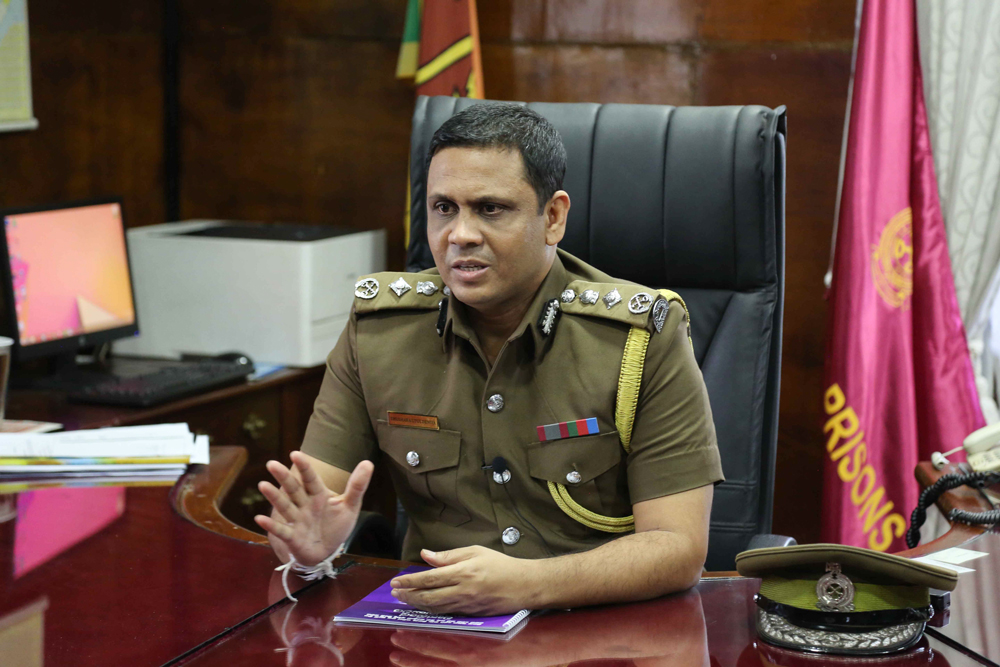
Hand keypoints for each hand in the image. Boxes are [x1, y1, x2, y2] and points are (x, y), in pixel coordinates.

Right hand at [254, 452, 372, 565]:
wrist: (327, 551)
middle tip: (271, 464)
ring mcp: (297, 520)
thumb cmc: (336, 525)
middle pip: (294, 489)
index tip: (295, 454)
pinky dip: (271, 525)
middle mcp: (305, 505)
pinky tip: (259, 518)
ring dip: (274, 497)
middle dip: (283, 477)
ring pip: (285, 506)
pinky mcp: (293, 537)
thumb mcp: (350, 506)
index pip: (310, 478)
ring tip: (262, 485)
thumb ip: (357, 485)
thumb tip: (368, 462)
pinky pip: (281, 530)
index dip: (304, 467)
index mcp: (318, 495)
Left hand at [390, 546, 539, 614]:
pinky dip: (431, 610)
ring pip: (435, 608)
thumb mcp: (475, 551)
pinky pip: (446, 613)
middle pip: (428, 596)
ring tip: (404, 599)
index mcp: (463, 572)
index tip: (396, 581)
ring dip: (417, 604)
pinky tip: (423, 605)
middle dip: (408, 595)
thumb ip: (448, 555)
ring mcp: (467, 605)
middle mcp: (463, 591)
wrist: (524, 585)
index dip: (410, 581)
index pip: (429, 578)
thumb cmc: (500, 564)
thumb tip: (425, 555)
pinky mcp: (471, 615)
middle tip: (395, 593)